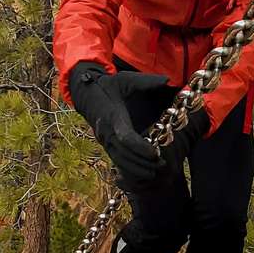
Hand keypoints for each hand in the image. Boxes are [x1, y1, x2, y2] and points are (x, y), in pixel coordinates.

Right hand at [69, 63, 173, 189]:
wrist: (87, 93)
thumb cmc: (109, 86)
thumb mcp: (126, 79)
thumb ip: (146, 81)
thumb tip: (167, 80)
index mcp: (113, 116)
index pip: (125, 137)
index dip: (140, 147)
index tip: (155, 153)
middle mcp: (106, 132)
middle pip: (124, 153)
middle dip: (142, 162)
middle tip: (161, 165)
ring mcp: (104, 140)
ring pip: (119, 160)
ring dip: (136, 168)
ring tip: (155, 171)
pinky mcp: (106, 144)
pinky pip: (116, 161)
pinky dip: (128, 169)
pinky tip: (142, 173)